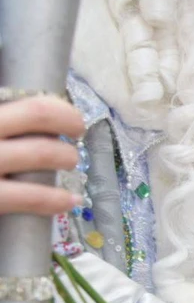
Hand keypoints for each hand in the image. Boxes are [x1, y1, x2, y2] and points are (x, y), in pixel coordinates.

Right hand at [0, 96, 83, 214]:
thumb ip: (5, 123)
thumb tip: (39, 119)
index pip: (28, 101)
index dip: (58, 109)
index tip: (69, 117)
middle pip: (39, 113)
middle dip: (69, 121)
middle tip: (76, 132)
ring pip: (40, 151)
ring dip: (66, 156)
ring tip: (70, 161)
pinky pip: (31, 197)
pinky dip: (57, 199)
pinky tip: (70, 200)